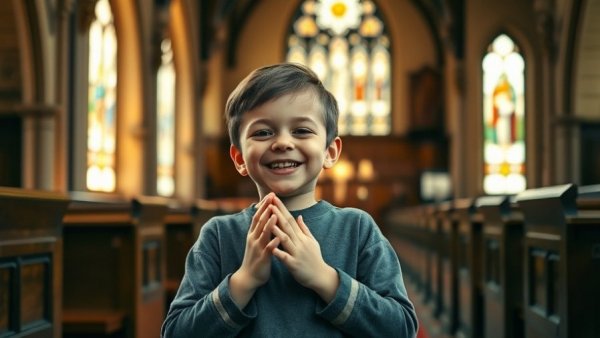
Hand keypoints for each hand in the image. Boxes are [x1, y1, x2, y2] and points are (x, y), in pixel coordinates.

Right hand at [230, 193, 280, 307]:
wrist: (248, 277)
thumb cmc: (255, 257)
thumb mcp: (256, 240)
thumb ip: (260, 229)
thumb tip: (265, 216)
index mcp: (253, 234)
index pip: (258, 215)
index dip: (264, 205)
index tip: (271, 194)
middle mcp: (254, 238)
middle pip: (259, 220)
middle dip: (266, 208)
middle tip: (272, 196)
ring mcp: (257, 248)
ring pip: (263, 234)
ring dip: (269, 223)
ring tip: (275, 214)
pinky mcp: (262, 258)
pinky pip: (268, 249)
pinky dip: (273, 243)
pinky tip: (279, 238)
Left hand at [268, 196, 338, 301]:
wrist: (321, 276)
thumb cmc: (315, 258)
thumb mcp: (312, 241)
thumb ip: (304, 229)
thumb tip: (299, 216)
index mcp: (302, 237)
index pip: (291, 219)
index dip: (282, 209)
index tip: (275, 199)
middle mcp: (300, 243)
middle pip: (287, 226)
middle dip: (278, 215)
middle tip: (270, 203)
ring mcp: (297, 253)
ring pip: (286, 240)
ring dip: (277, 230)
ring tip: (268, 221)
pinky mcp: (294, 265)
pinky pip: (285, 257)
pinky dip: (278, 252)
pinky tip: (271, 247)